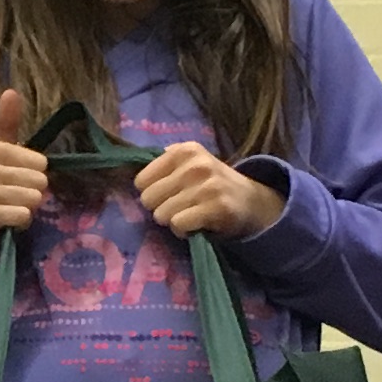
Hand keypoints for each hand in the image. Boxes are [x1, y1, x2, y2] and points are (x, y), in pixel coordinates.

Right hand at [0, 87, 53, 262]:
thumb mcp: (0, 156)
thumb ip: (7, 125)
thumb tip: (11, 90)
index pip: (39, 162)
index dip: (35, 175)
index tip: (16, 181)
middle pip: (39, 180)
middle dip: (32, 193)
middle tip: (14, 199)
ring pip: (33, 198)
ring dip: (27, 209)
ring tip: (10, 210)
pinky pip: (23, 215)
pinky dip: (21, 222)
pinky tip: (8, 223)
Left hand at [136, 140, 282, 241]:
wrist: (251, 201)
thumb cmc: (211, 184)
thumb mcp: (190, 164)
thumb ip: (163, 165)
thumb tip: (130, 174)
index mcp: (184, 150)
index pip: (141, 180)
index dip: (152, 192)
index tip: (168, 195)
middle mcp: (195, 164)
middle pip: (148, 199)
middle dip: (160, 208)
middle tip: (179, 208)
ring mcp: (207, 186)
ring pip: (162, 214)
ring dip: (173, 221)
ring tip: (189, 215)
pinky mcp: (216, 207)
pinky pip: (178, 225)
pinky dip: (183, 231)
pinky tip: (196, 225)